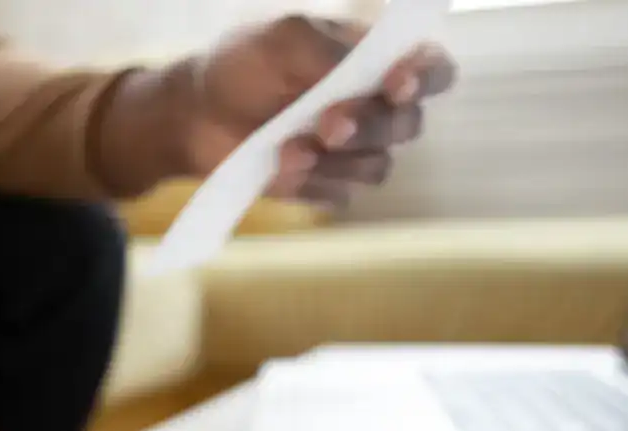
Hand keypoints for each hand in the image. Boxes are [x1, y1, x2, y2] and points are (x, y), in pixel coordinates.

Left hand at [179, 15, 457, 207]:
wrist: (195, 114)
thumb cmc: (242, 64)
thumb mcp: (281, 39)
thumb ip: (326, 50)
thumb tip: (366, 74)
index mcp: (375, 62)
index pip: (432, 71)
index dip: (425, 78)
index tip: (395, 84)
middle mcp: (375, 108)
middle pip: (408, 125)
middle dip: (369, 125)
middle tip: (327, 125)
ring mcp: (353, 153)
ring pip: (377, 167)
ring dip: (333, 161)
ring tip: (286, 149)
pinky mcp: (327, 186)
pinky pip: (341, 195)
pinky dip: (311, 184)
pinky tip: (279, 169)